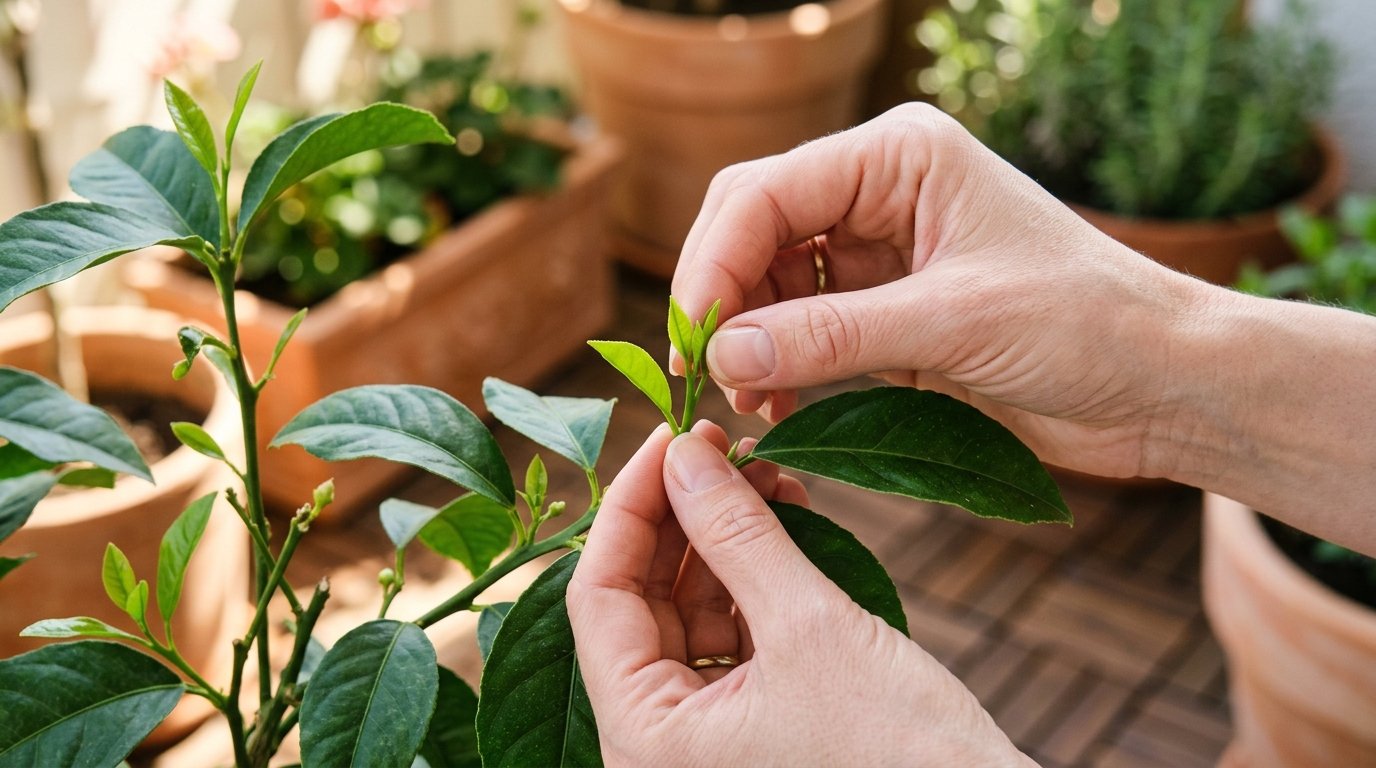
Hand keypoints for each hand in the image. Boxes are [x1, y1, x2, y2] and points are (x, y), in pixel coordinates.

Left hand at [567, 422, 1029, 766]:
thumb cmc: (901, 754)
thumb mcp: (809, 626)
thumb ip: (737, 535)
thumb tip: (688, 455)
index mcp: (645, 740)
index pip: (598, 598)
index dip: (630, 506)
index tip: (675, 437)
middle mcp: (661, 746)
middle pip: (640, 603)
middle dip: (683, 516)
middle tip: (723, 445)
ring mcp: (706, 741)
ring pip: (688, 613)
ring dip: (723, 539)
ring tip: (765, 470)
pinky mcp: (754, 728)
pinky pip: (732, 636)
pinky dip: (754, 577)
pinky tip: (783, 518)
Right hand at [671, 103, 1212, 478]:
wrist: (1162, 385)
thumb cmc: (1088, 325)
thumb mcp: (953, 323)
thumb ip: (831, 336)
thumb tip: (721, 354)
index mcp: (899, 157)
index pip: (766, 192)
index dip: (714, 263)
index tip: (692, 340)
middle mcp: (879, 194)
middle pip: (753, 229)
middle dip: (720, 297)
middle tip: (699, 373)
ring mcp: (879, 256)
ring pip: (768, 284)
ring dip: (746, 341)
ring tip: (744, 402)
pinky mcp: (885, 314)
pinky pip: (801, 331)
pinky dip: (777, 367)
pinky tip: (775, 407)